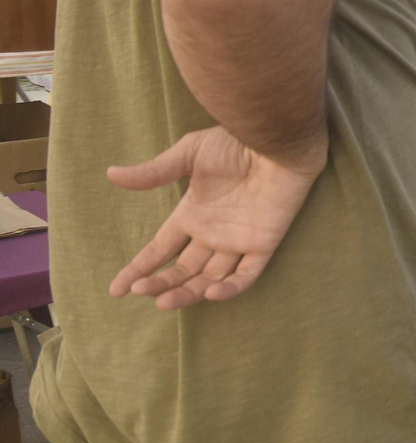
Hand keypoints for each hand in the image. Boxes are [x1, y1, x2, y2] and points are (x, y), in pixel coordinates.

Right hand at [106, 126, 323, 309]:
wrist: (276, 140)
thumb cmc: (236, 142)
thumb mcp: (189, 154)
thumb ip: (154, 172)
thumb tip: (112, 174)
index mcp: (192, 215)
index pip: (160, 250)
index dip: (139, 269)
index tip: (116, 291)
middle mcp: (212, 233)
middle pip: (182, 270)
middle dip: (160, 284)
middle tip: (140, 291)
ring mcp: (237, 240)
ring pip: (209, 278)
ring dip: (186, 293)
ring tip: (164, 302)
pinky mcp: (263, 243)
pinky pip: (247, 274)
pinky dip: (230, 288)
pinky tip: (210, 292)